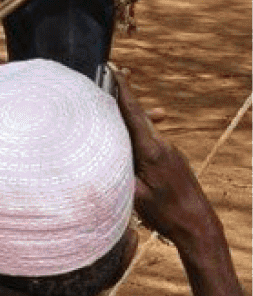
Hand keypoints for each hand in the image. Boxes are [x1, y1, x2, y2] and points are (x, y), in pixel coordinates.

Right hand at [114, 68, 219, 247]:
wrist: (199, 226)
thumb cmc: (166, 214)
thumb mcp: (135, 196)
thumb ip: (117, 172)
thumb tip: (96, 157)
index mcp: (151, 151)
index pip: (133, 114)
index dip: (123, 90)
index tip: (115, 69)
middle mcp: (163, 145)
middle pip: (138, 114)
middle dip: (123, 96)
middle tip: (110, 74)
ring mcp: (170, 151)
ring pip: (144, 127)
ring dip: (129, 116)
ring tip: (113, 105)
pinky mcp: (173, 159)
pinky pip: (151, 138)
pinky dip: (137, 132)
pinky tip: (130, 138)